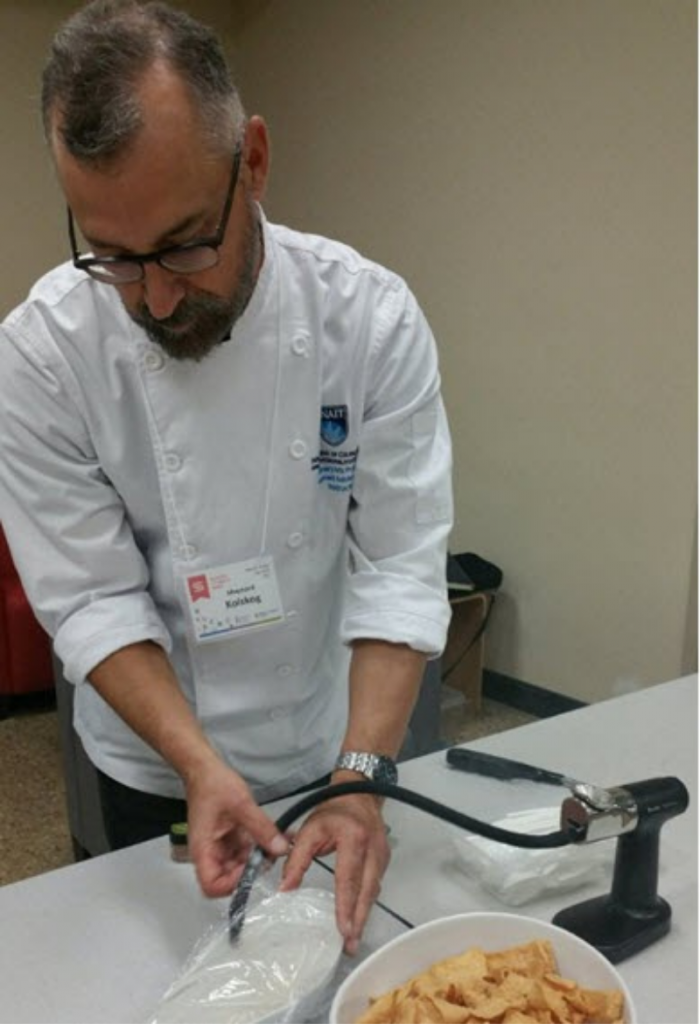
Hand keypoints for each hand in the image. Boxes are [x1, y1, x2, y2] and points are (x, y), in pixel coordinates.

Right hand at [185, 758, 288, 897]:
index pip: (211, 885)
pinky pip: (244, 850)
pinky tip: (274, 837)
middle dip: (250, 870)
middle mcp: (209, 852)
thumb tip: (279, 848)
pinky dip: (258, 847)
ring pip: (239, 865)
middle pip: (227, 878)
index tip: (251, 870)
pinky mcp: (229, 838)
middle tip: (269, 856)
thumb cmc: (212, 784)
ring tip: (276, 844)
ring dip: (258, 858)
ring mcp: (219, 846)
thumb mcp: (241, 804)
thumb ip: (261, 828)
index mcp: (203, 848)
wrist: (205, 769)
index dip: (232, 884)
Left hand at [278, 793, 390, 954]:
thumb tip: (284, 889)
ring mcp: (382, 855)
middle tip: (350, 945)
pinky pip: (375, 885)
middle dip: (358, 920)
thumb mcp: (310, 829)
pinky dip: (367, 903)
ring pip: (373, 891)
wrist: (358, 793)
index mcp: (354, 838)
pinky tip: (358, 917)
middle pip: (366, 891)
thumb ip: (296, 858)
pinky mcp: (384, 860)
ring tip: (352, 939)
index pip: (348, 878)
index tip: (343, 928)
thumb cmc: (332, 810)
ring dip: (363, 915)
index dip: (346, 905)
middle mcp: (373, 849)